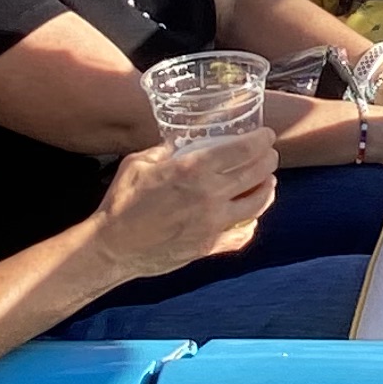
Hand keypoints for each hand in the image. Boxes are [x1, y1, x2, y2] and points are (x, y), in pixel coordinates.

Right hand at [93, 131, 275, 278]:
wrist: (113, 247)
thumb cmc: (121, 202)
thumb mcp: (139, 163)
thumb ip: (165, 150)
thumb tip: (180, 144)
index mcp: (192, 170)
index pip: (242, 151)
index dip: (261, 141)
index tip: (267, 136)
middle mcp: (209, 196)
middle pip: (257, 174)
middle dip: (269, 161)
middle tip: (270, 155)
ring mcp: (212, 224)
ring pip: (258, 205)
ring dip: (268, 190)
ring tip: (268, 182)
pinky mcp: (209, 247)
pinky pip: (242, 235)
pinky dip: (251, 224)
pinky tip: (250, 217)